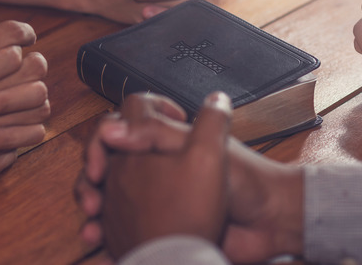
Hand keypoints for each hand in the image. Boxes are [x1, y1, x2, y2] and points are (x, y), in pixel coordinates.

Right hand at [0, 0, 48, 176]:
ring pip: (38, 102)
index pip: (13, 36)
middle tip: (24, 69)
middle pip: (34, 68)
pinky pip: (28, 135)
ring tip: (24, 94)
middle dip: (33, 64)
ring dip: (35, 95)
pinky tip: (19, 121)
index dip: (23, 33)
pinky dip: (30, 126)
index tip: (23, 40)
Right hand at [76, 94, 303, 262]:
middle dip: (91, 172)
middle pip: (106, 159)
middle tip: (93, 189)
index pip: (122, 124)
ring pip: (107, 192)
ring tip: (92, 216)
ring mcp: (154, 194)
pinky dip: (103, 230)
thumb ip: (159, 133)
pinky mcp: (157, 224)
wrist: (270, 225)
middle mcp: (156, 163)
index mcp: (166, 139)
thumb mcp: (202, 149)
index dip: (107, 133)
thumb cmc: (248, 181)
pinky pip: (120, 225)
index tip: (106, 151)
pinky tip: (98, 237)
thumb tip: (112, 127)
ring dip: (92, 200)